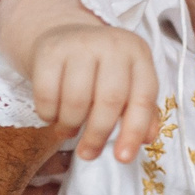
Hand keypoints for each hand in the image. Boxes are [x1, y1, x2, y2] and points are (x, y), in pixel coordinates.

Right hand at [24, 22, 160, 162]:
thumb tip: (147, 139)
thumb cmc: (101, 69)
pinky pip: (47, 94)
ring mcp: (79, 44)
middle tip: (88, 153)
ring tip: (68, 131)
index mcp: (138, 54)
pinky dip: (48, 114)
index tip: (122, 158)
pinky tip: (52, 116)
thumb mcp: (127, 82)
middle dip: (98, 134)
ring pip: (76, 100)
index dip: (134, 130)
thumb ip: (141, 111)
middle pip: (109, 99)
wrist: (65, 37)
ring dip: (70, 125)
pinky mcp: (50, 50)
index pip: (143, 96)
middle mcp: (112, 44)